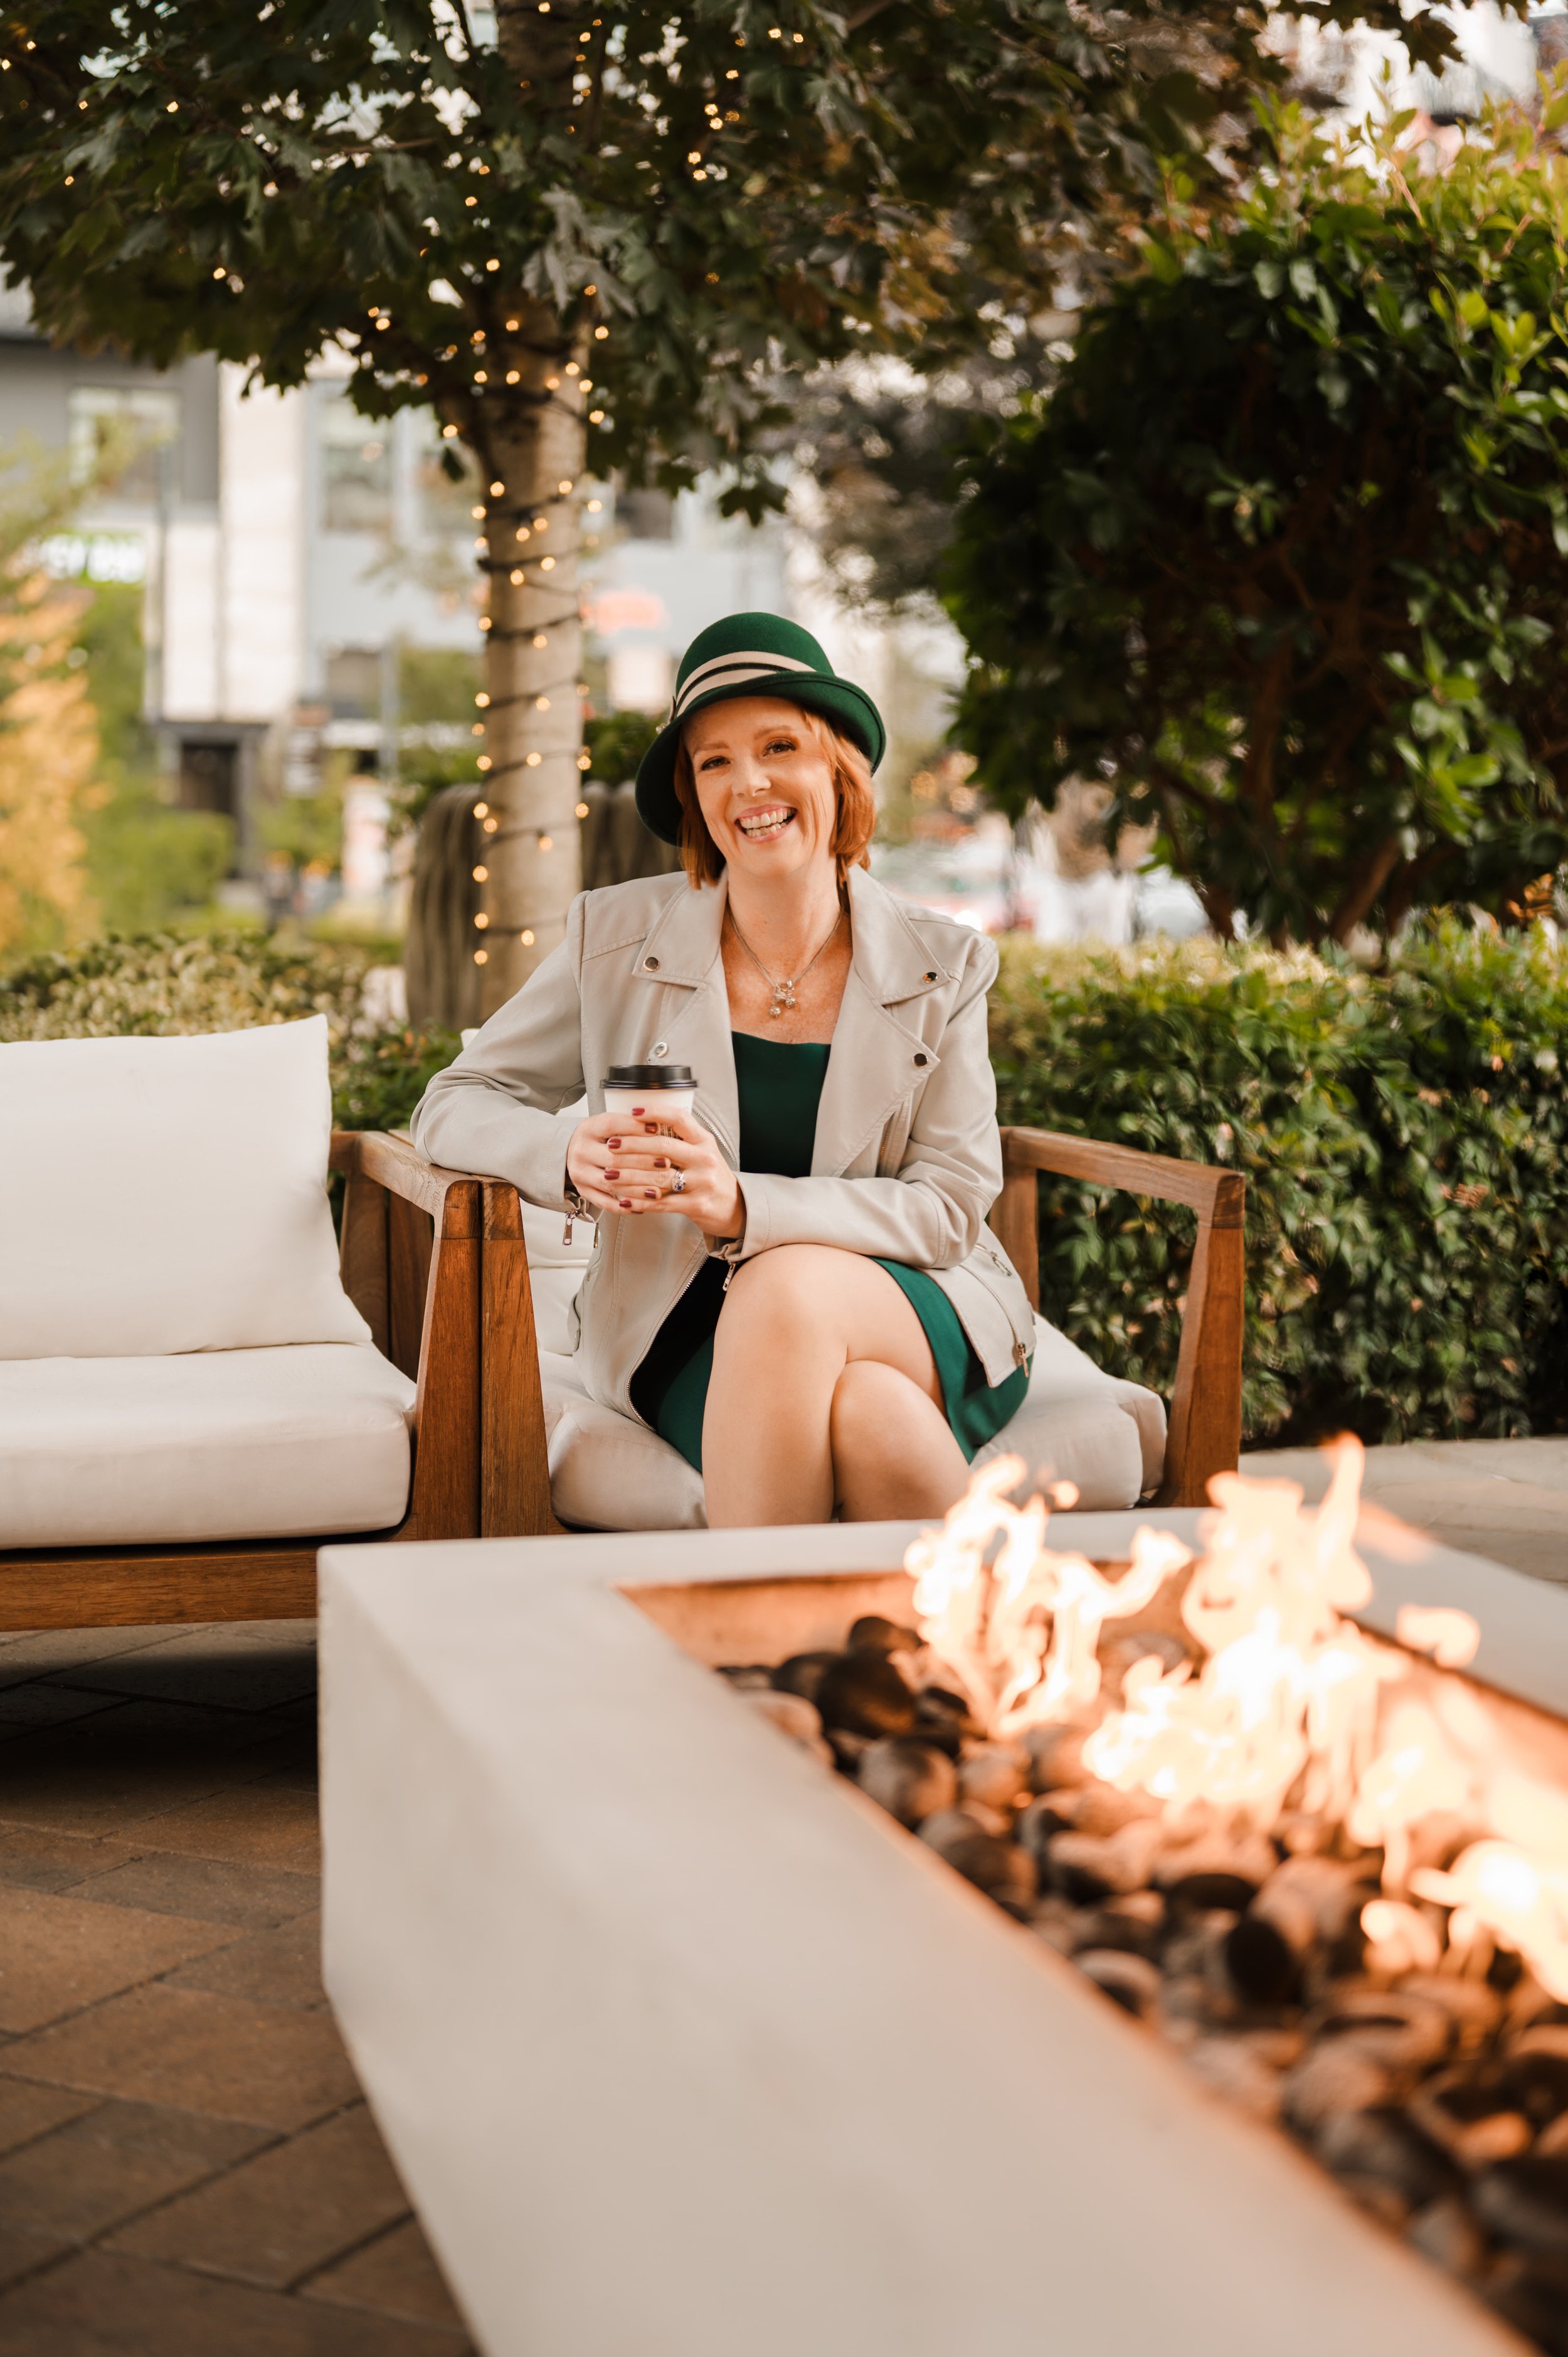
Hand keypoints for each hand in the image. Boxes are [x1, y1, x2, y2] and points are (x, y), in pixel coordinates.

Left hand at [566, 1108, 743, 1239]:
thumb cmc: (709, 1177)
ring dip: (629, 1176)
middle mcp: (705, 1158)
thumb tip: (642, 1124)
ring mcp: (702, 1182)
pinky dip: (640, 1202)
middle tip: (610, 1145)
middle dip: (632, 1145)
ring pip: (658, 1177)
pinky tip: (624, 1200)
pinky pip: (662, 1203)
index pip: (679, 1118)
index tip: (632, 1112)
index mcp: (704, 1140)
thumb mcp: (702, 1152)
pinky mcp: (698, 1204)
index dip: (655, 1112)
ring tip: (610, 1175)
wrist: (734, 1207)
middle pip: (662, 1146)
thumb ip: (679, 1139)